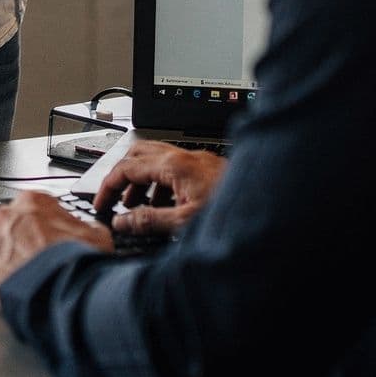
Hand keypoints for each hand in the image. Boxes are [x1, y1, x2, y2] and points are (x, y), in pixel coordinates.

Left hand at [0, 191, 111, 309]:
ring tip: (30, 273)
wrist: (59, 293)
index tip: (53, 234)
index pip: (37, 205)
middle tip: (42, 256)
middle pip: (14, 223)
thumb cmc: (75, 263)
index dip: (48, 222)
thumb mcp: (97, 235)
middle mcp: (6, 216)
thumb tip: (89, 228)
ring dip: (11, 256)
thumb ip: (87, 225)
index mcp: (32, 201)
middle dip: (26, 237)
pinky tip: (17, 284)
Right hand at [93, 139, 227, 236]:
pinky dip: (160, 183)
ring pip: (156, 160)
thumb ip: (149, 221)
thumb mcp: (184, 223)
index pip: (126, 167)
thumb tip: (122, 222)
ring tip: (136, 207)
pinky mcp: (209, 169)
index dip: (107, 186)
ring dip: (141, 180)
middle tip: (113, 198)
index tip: (100, 203)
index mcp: (174, 166)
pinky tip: (166, 206)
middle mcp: (185, 157)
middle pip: (138, 154)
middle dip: (121, 175)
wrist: (275, 207)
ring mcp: (198, 161)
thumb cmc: (235, 212)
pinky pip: (174, 169)